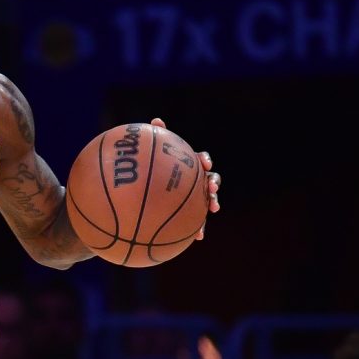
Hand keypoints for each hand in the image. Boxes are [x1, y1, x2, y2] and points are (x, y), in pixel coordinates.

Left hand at [148, 119, 220, 240]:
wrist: (144, 198)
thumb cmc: (148, 174)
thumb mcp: (148, 158)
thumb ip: (154, 141)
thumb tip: (156, 120)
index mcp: (187, 167)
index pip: (200, 160)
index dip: (204, 160)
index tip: (204, 162)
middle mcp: (195, 181)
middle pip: (210, 179)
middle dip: (214, 182)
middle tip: (211, 186)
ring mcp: (194, 198)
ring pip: (208, 200)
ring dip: (212, 203)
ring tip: (213, 208)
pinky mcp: (189, 215)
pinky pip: (196, 222)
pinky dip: (199, 228)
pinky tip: (198, 237)